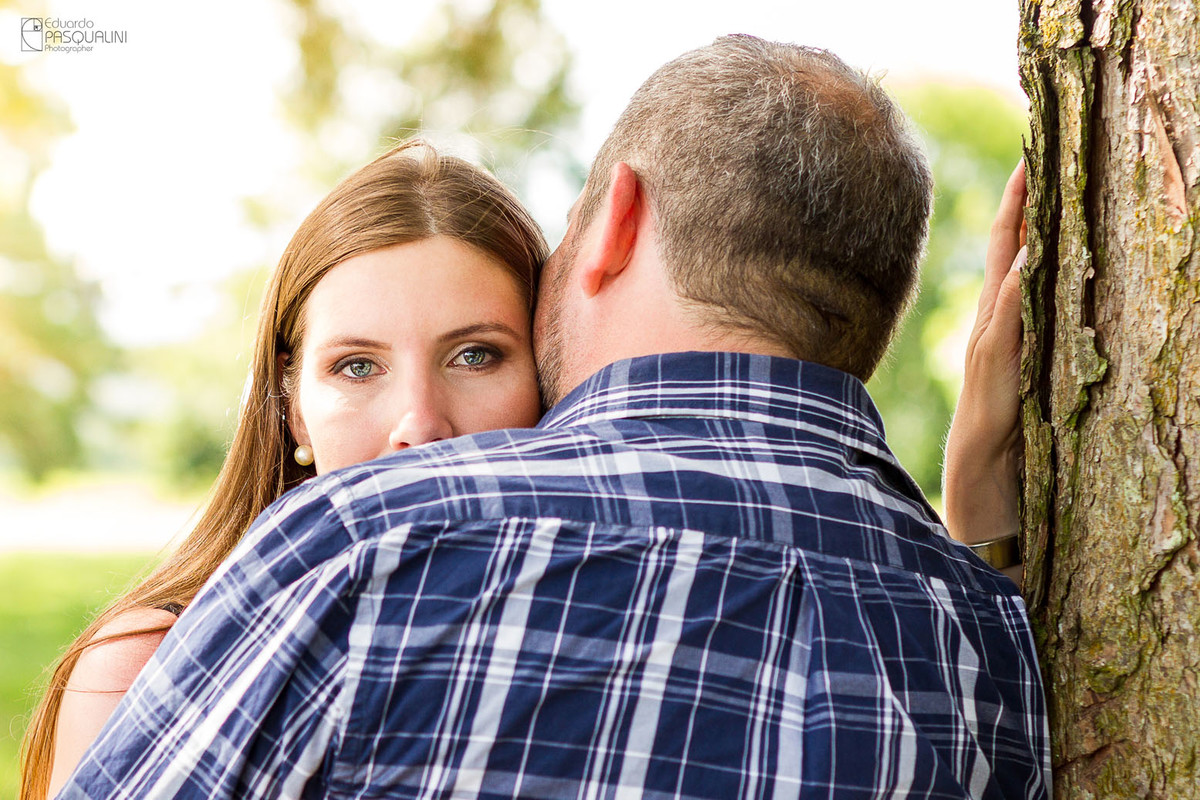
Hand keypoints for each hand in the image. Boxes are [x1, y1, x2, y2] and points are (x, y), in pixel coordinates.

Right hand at [943, 161, 1025, 578]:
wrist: (979, 511)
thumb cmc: (1010, 464)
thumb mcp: (1028, 405)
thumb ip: (1033, 365)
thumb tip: (1055, 325)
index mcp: (1001, 341)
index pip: (1011, 267)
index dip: (1020, 220)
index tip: (1034, 166)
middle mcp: (989, 342)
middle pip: (1001, 262)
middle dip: (1015, 209)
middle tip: (1031, 151)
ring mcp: (988, 362)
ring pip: (1002, 286)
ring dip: (1014, 237)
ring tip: (1030, 185)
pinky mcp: (992, 389)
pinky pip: (1006, 334)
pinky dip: (1016, 297)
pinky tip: (1030, 263)